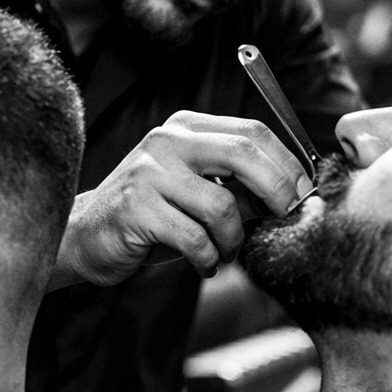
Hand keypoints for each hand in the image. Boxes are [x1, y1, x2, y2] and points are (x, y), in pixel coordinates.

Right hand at [52, 111, 312, 287]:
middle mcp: (167, 140)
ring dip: (234, 240)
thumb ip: (241, 188)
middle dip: (277, 192)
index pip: (252, 131)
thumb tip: (297, 197)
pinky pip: (195, 238)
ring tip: (224, 252)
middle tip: (283, 219)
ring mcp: (149, 171)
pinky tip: (203, 264)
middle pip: (244, 154)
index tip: (304, 194)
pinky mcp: (136, 206)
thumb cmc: (154, 216)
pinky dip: (209, 259)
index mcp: (187, 127)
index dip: (288, 163)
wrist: (87, 236)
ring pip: (223, 205)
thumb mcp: (200, 193)